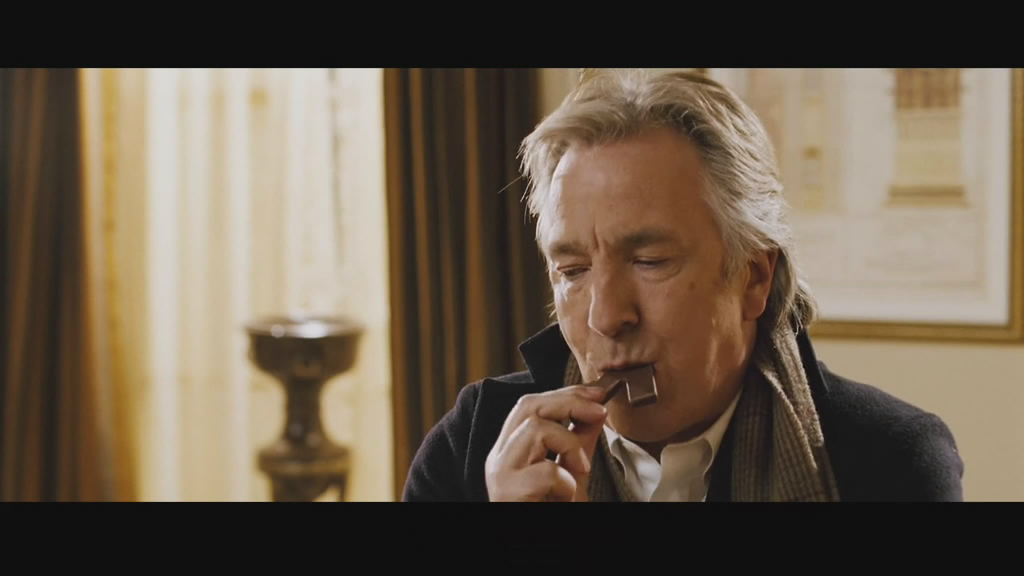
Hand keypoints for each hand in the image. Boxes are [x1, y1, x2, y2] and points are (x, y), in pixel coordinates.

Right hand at [485, 385, 608, 501]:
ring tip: (580, 470)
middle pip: (527, 406)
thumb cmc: (550, 513)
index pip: (529, 405)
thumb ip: (579, 444)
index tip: (596, 394)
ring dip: (569, 444)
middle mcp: (498, 458)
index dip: (564, 393)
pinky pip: (544, 471)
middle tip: (600, 411)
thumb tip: (595, 412)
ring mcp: (500, 474)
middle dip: (569, 402)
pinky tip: (567, 496)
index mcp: (510, 450)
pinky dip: (565, 481)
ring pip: (533, 428)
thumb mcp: (571, 475)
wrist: (537, 554)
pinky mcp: (507, 493)